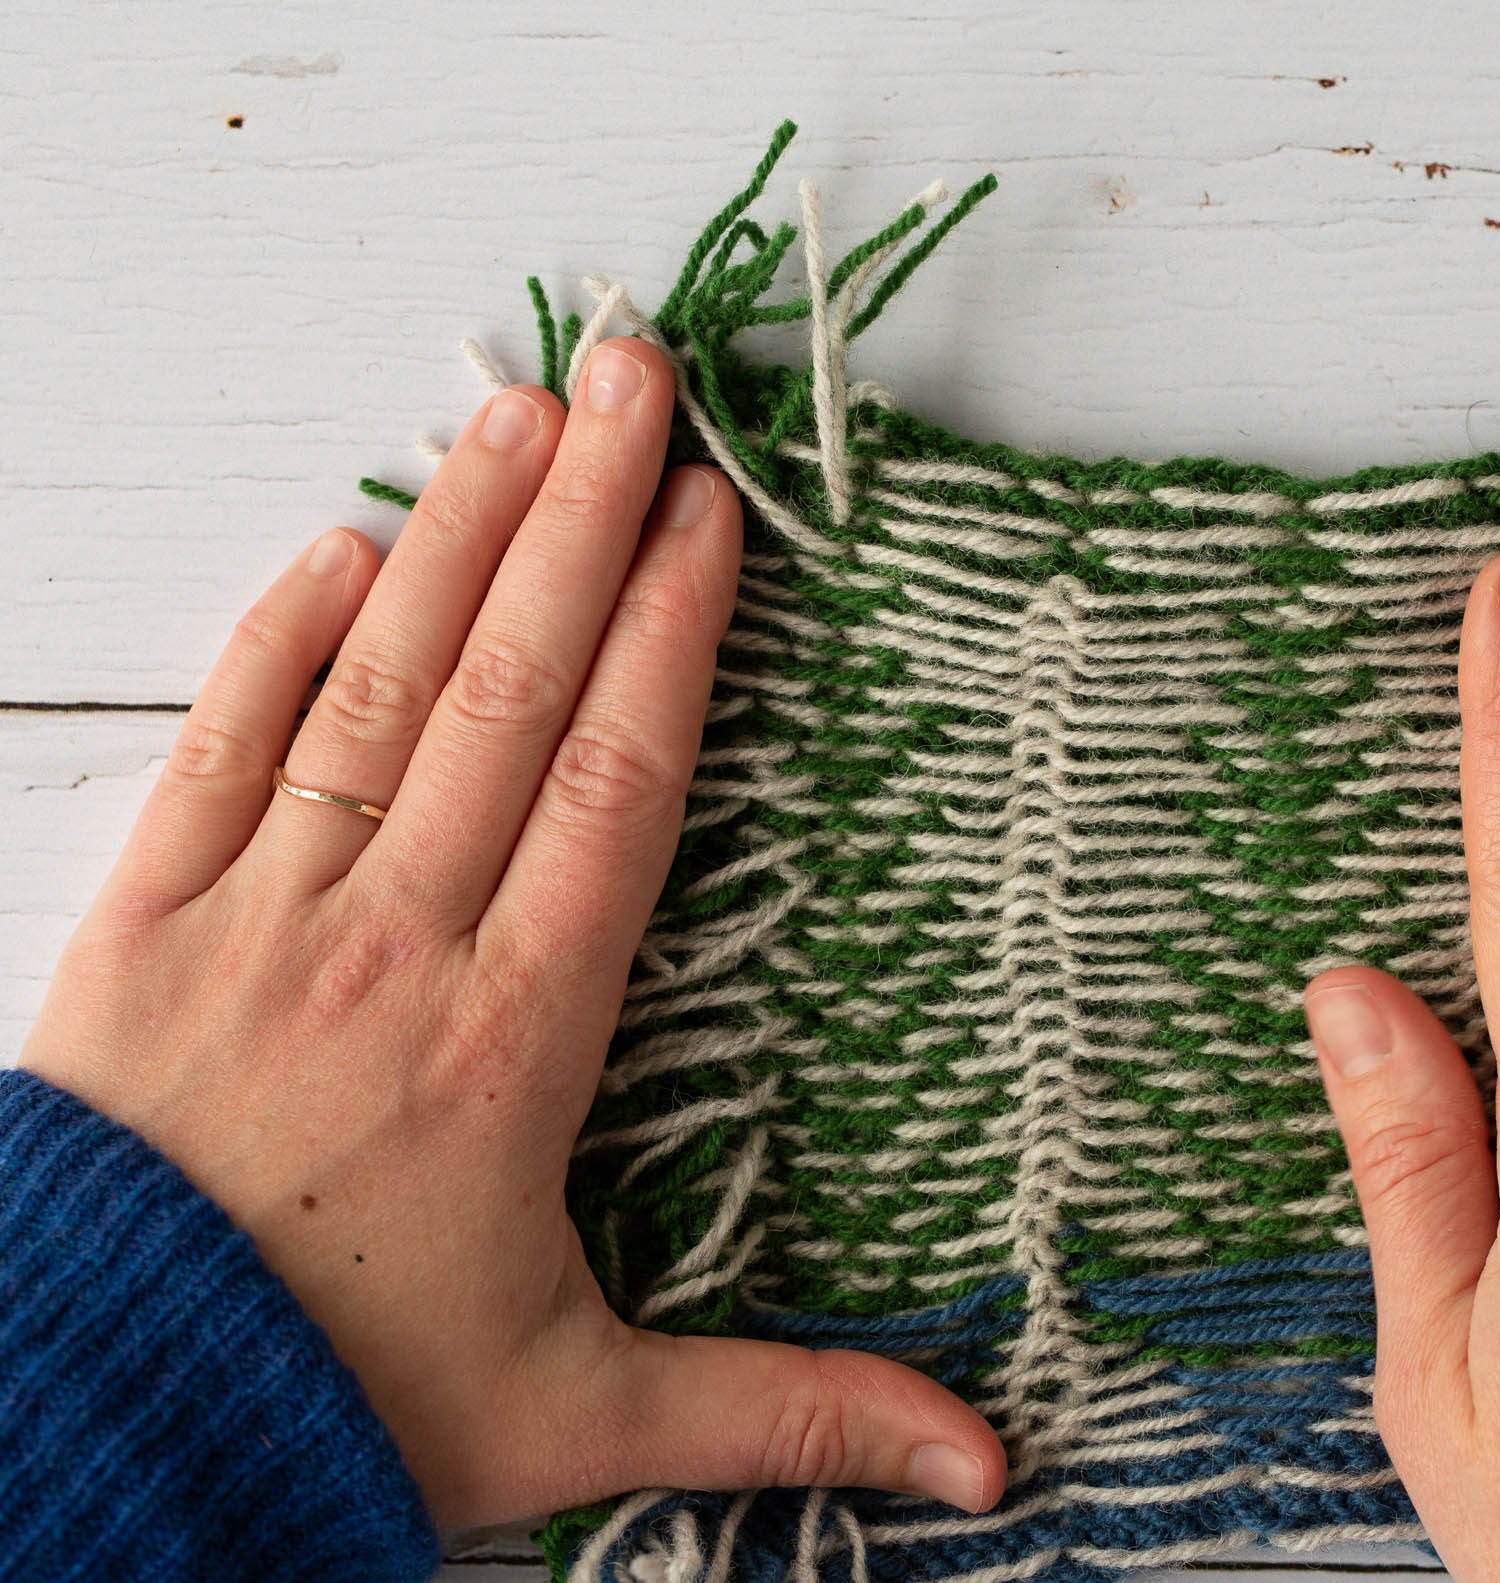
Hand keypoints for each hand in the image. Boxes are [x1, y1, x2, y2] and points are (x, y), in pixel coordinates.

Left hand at [20, 338, 1004, 1526]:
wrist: (91, 1430)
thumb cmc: (342, 1404)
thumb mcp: (586, 1421)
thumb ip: (788, 1412)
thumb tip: (985, 1468)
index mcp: (514, 1039)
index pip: (613, 791)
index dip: (670, 641)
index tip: (712, 518)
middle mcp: (393, 943)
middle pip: (509, 694)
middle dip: (587, 523)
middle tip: (639, 376)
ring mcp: (258, 915)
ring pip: (377, 691)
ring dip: (458, 541)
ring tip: (523, 412)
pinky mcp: (140, 923)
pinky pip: (217, 749)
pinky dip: (276, 640)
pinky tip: (338, 545)